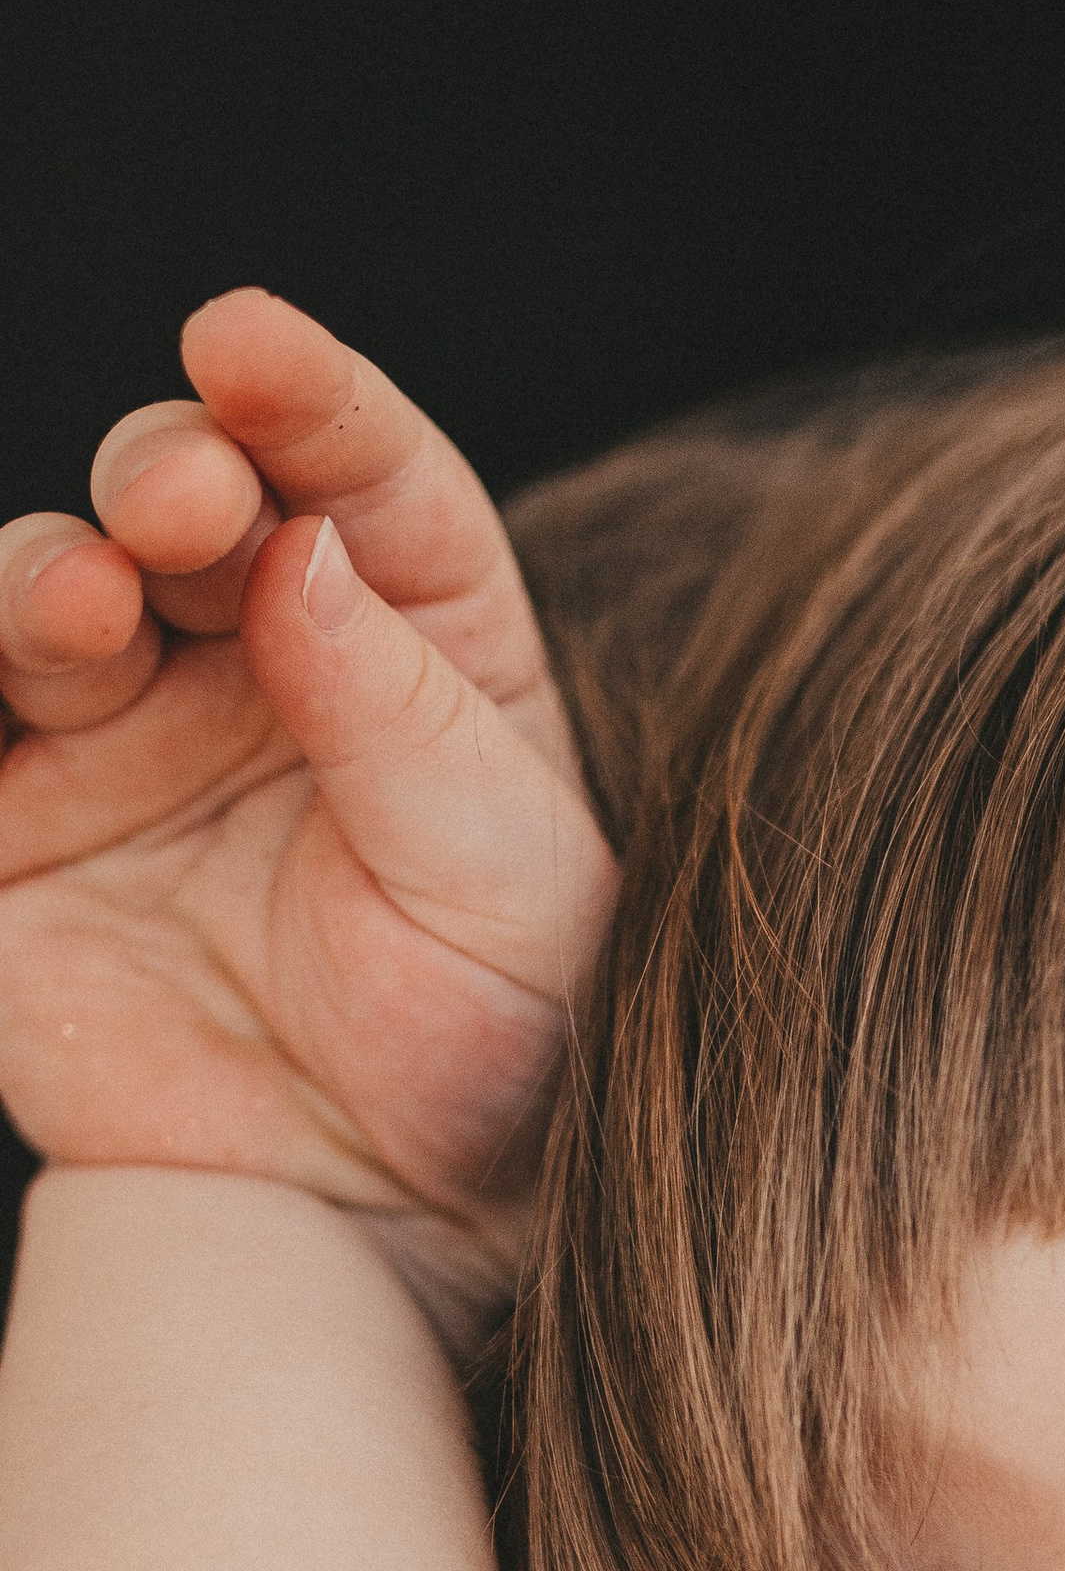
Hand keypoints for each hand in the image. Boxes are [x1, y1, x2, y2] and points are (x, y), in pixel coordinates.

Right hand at [0, 292, 616, 1258]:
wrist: (393, 1225)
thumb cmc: (497, 1053)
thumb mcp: (509, 888)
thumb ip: (408, 719)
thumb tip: (299, 547)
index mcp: (418, 647)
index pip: (364, 482)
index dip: (308, 400)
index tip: (249, 345)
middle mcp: (258, 668)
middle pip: (185, 509)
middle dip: (168, 474)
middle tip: (181, 501)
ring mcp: (121, 746)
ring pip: (46, 597)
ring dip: (48, 572)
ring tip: (85, 606)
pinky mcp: (13, 840)